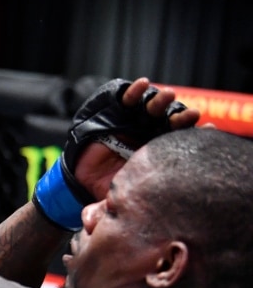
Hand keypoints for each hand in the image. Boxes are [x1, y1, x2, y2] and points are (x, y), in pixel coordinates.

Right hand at [71, 77, 200, 199]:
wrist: (81, 183)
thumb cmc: (109, 190)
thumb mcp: (131, 194)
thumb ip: (147, 194)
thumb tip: (173, 202)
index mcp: (158, 151)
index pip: (181, 138)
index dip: (194, 133)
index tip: (207, 129)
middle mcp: (149, 133)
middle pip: (170, 119)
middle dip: (181, 115)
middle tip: (189, 114)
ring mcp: (133, 123)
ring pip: (152, 107)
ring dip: (161, 100)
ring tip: (166, 96)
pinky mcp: (115, 115)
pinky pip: (127, 100)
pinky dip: (134, 91)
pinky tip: (142, 84)